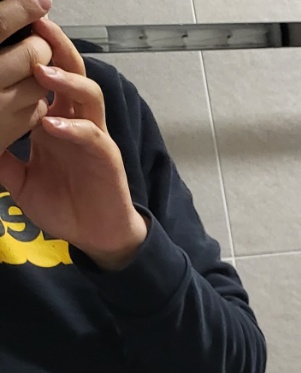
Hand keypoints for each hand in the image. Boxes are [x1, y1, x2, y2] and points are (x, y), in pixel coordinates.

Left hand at [0, 17, 146, 268]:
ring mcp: (93, 138)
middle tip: (36, 24)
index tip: (12, 31)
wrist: (96, 238)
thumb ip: (1, 157)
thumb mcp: (19, 180)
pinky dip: (72, 128)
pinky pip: (92, 136)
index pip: (44, 77)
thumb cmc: (64, 207)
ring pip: (88, 94)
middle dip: (55, 46)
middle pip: (71, 71)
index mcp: (54, 121)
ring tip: (43, 70)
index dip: (32, 53)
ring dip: (67, 80)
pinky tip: (52, 124)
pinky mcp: (106, 159)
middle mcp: (75, 122)